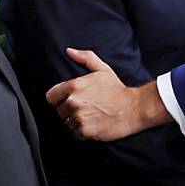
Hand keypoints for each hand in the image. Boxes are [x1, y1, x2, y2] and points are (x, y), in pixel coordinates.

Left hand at [45, 48, 169, 140]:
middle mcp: (74, 102)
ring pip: (67, 123)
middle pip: (59, 111)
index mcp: (74, 86)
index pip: (51, 97)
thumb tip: (69, 51)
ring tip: (91, 116)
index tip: (68, 100)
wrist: (133, 108)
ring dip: (76, 122)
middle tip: (85, 108)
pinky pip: (76, 134)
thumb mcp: (103, 69)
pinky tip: (93, 125)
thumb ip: (84, 58)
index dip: (58, 99)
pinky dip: (83, 132)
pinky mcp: (85, 131)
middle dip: (69, 111)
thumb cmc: (118, 89)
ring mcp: (79, 117)